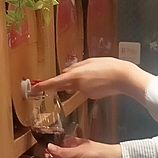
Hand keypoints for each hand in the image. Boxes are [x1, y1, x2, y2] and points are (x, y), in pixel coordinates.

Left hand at [35, 57, 151, 101]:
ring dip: (82, 80)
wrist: (123, 77)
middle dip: (65, 81)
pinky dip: (90, 84)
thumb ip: (75, 66)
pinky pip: (87, 88)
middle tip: (75, 74)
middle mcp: (78, 86)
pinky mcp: (93, 96)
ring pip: (77, 85)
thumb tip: (65, 71)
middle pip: (66, 84)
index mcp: (75, 76)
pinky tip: (100, 79)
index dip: (43, 86)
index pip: (55, 82)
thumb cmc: (108, 66)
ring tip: (96, 72)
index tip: (34, 89)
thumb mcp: (90, 61)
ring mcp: (86, 92)